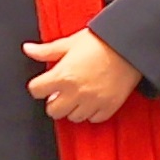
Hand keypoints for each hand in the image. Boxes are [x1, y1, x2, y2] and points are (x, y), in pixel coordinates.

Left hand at [24, 28, 144, 124]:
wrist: (131, 46)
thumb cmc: (102, 41)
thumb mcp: (71, 42)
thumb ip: (47, 50)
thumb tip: (28, 49)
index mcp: (63, 75)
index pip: (36, 90)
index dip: (39, 86)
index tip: (46, 83)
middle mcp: (76, 92)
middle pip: (52, 110)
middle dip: (55, 101)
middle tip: (62, 92)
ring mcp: (93, 101)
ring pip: (73, 117)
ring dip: (73, 108)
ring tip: (79, 96)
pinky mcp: (109, 106)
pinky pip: (94, 119)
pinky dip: (92, 112)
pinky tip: (94, 100)